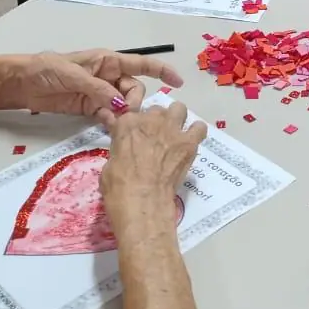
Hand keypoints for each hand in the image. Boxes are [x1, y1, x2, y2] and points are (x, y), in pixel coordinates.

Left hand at [0, 50, 182, 126]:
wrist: (21, 84)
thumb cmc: (46, 69)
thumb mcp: (72, 74)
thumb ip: (97, 88)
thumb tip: (120, 103)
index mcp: (107, 60)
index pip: (141, 64)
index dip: (161, 70)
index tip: (178, 82)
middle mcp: (108, 76)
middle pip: (135, 89)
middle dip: (135, 101)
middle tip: (126, 113)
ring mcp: (100, 93)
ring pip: (124, 104)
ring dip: (124, 113)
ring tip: (116, 122)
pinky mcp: (90, 108)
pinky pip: (110, 115)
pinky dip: (112, 121)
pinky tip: (107, 125)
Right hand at [101, 101, 206, 216]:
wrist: (142, 199)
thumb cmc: (118, 186)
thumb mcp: (109, 164)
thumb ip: (120, 150)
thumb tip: (126, 154)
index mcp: (127, 123)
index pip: (131, 115)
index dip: (134, 128)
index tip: (134, 139)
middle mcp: (151, 119)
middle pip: (156, 111)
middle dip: (156, 123)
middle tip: (155, 140)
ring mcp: (172, 129)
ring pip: (179, 109)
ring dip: (176, 120)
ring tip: (174, 135)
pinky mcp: (189, 142)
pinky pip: (199, 128)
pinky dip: (196, 133)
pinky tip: (190, 143)